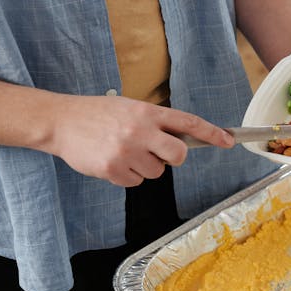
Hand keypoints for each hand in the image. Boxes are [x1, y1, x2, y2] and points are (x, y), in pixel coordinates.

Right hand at [45, 95, 233, 186]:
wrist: (61, 121)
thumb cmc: (99, 114)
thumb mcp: (131, 108)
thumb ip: (156, 122)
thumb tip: (185, 139)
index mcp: (148, 112)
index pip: (189, 123)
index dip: (212, 133)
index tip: (229, 141)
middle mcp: (140, 130)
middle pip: (179, 155)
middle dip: (174, 158)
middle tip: (159, 153)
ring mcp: (127, 151)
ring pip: (156, 172)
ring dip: (145, 166)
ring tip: (124, 152)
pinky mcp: (113, 169)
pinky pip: (136, 182)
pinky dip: (127, 175)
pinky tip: (113, 161)